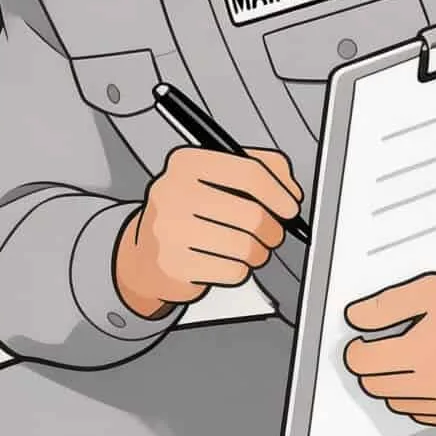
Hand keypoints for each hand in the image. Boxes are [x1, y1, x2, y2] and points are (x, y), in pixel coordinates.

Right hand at [114, 147, 302, 318]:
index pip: (248, 172)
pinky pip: (233, 271)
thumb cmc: (187, 212)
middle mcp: (173, 192)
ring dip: (258, 252)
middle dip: (272, 229)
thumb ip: (259, 169)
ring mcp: (170, 230)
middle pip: (252, 215)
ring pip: (246, 247)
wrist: (145, 253)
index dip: (278, 192)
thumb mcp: (215, 178)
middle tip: (271, 233)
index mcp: (186, 163)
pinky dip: (239, 270)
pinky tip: (226, 261)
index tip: (289, 207)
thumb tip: (290, 190)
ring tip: (248, 249)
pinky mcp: (174, 265)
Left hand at [340, 273, 435, 428]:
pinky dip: (421, 400)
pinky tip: (433, 377)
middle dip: (374, 366)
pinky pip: (425, 415)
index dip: (356, 350)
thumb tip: (356, 318)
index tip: (361, 343)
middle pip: (375, 385)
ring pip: (398, 402)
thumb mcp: (429, 291)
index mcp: (419, 353)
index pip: (362, 364)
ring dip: (395, 384)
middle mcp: (433, 385)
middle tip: (386, 349)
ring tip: (415, 360)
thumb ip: (385, 306)